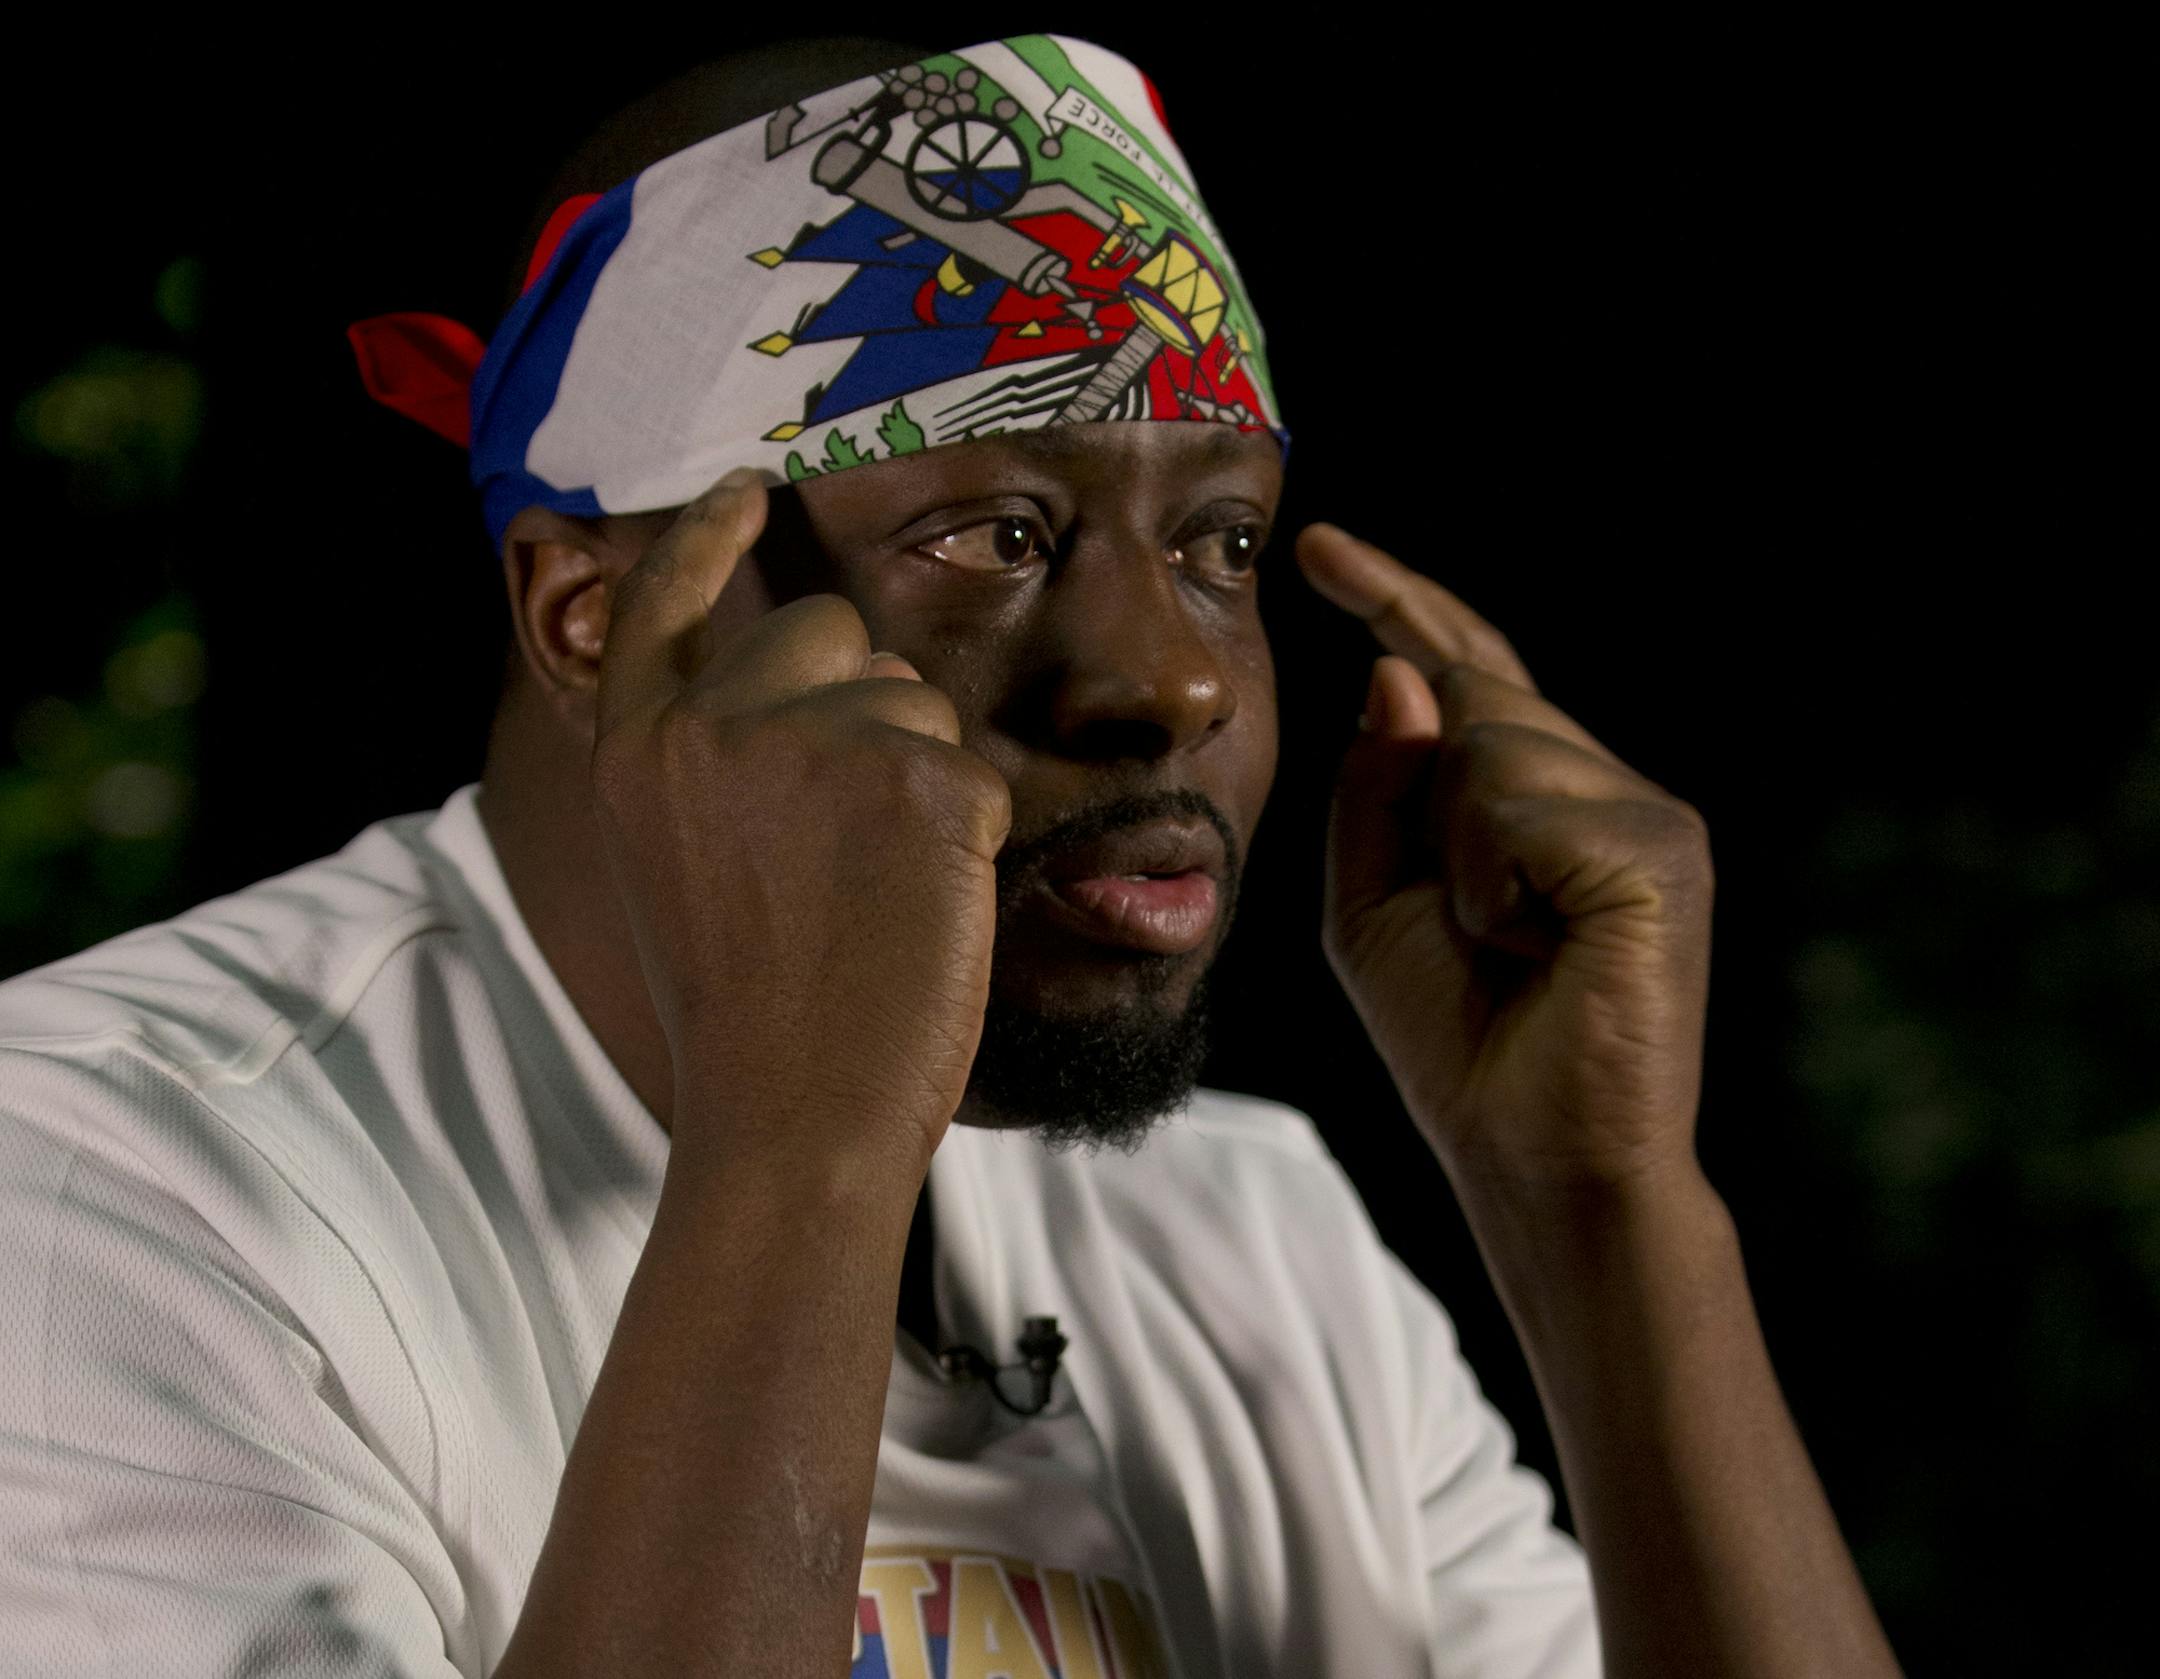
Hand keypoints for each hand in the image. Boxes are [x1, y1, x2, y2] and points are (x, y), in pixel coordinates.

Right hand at [590, 471, 1013, 1181]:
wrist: (792, 1115)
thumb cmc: (752, 1016)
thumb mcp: (683, 865)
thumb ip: (718, 762)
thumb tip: (824, 686)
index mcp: (639, 748)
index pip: (665, 601)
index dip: (708, 538)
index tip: (744, 486)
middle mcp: (712, 723)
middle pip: (832, 632)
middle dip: (863, 702)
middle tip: (848, 836)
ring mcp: (812, 740)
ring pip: (916, 701)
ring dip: (919, 777)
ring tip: (873, 893)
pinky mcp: (914, 776)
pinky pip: (975, 773)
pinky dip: (968, 840)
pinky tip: (918, 911)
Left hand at [1294, 523, 1714, 1191]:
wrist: (1535, 1158)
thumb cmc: (1456, 1042)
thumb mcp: (1372, 906)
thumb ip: (1378, 792)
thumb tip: (1394, 674)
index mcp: (1541, 798)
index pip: (1462, 669)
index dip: (1393, 599)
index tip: (1319, 544)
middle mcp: (1605, 786)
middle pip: (1466, 698)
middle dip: (1426, 802)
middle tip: (1475, 934)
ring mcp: (1643, 811)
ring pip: (1484, 741)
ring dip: (1454, 859)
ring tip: (1508, 947)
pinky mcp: (1658, 848)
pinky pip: (1514, 803)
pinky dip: (1487, 884)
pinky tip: (1534, 948)